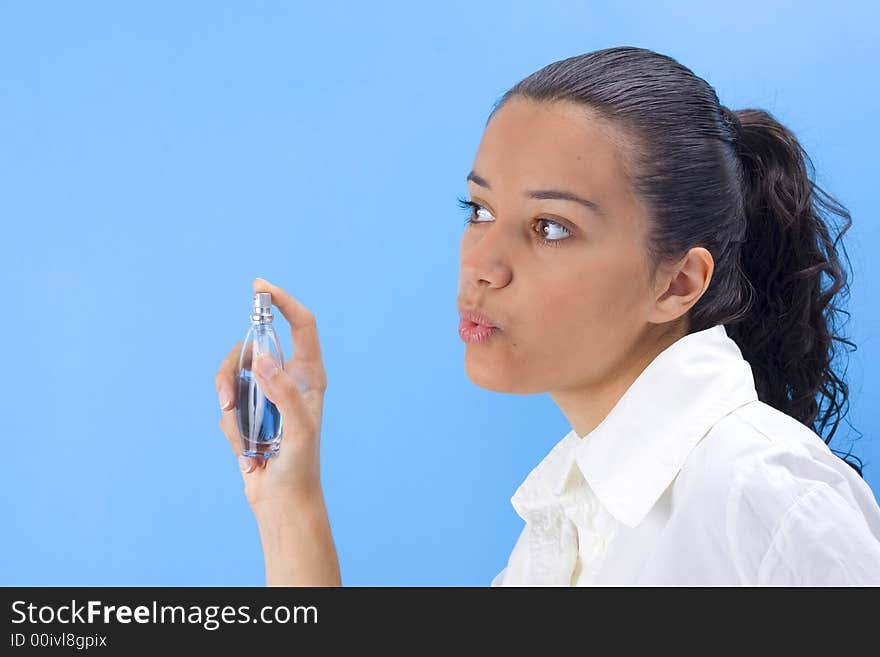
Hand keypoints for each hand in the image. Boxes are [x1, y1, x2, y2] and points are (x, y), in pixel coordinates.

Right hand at [216, 277, 328, 509]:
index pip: (301, 325)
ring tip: (238, 434)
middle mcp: (289, 378)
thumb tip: (263, 361)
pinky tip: (245, 449)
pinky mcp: (248, 411)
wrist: (282, 502)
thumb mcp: (300, 431)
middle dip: (233, 368)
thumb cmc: (300, 467)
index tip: (259, 288)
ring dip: (228, 400)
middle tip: (226, 396)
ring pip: (234, 374)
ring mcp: (266, 394)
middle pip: (253, 346)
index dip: (283, 302)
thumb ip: (285, 394)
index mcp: (310, 375)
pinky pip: (227, 402)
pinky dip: (229, 425)